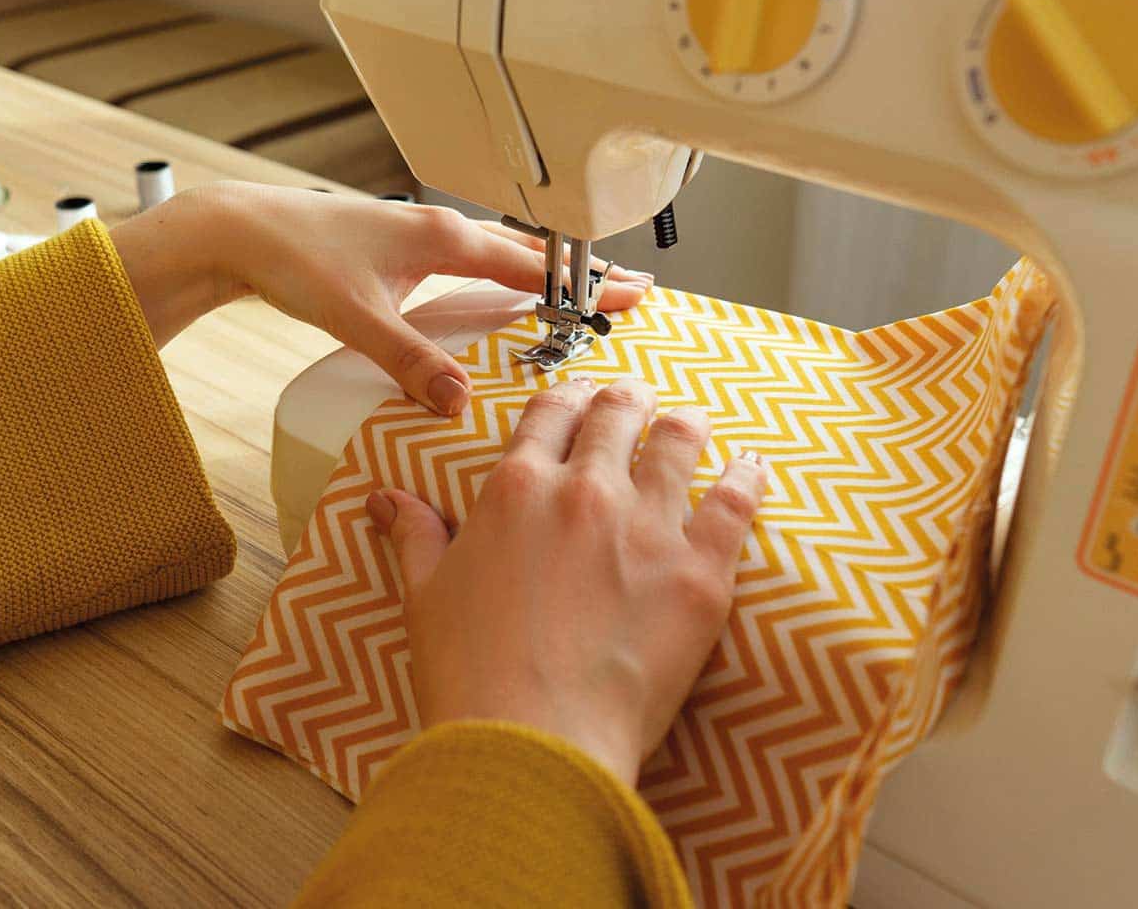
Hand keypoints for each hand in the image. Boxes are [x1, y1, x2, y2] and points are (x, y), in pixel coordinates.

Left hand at [109, 184, 652, 414]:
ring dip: (543, 273)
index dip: (583, 285)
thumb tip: (459, 401)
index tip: (633, 293)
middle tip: (632, 289)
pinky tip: (501, 292)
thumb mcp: (356, 316)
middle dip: (579, 274)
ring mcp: (421, 233)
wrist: (240, 228)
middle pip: (528, 254)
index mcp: (443, 238)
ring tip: (580, 290)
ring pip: (501, 253)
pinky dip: (504, 273)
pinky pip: (472, 259)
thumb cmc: (294, 258)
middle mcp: (440, 228)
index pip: (531, 266)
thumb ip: (410, 359)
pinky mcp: (401, 245)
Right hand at [366, 378, 769, 782]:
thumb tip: (385, 500)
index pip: (549, 414)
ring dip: (684, 426)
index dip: (568, 399)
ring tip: (690, 424)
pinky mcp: (701, 572)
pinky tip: (752, 468)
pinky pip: (736, 503)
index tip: (581, 398)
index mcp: (517, 488)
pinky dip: (748, 478)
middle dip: (628, 402)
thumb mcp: (425, 597)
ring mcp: (649, 527)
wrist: (534, 740)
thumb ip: (415, 536)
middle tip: (638, 403)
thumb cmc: (469, 675)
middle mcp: (586, 490)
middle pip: (618, 415)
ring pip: (679, 443)